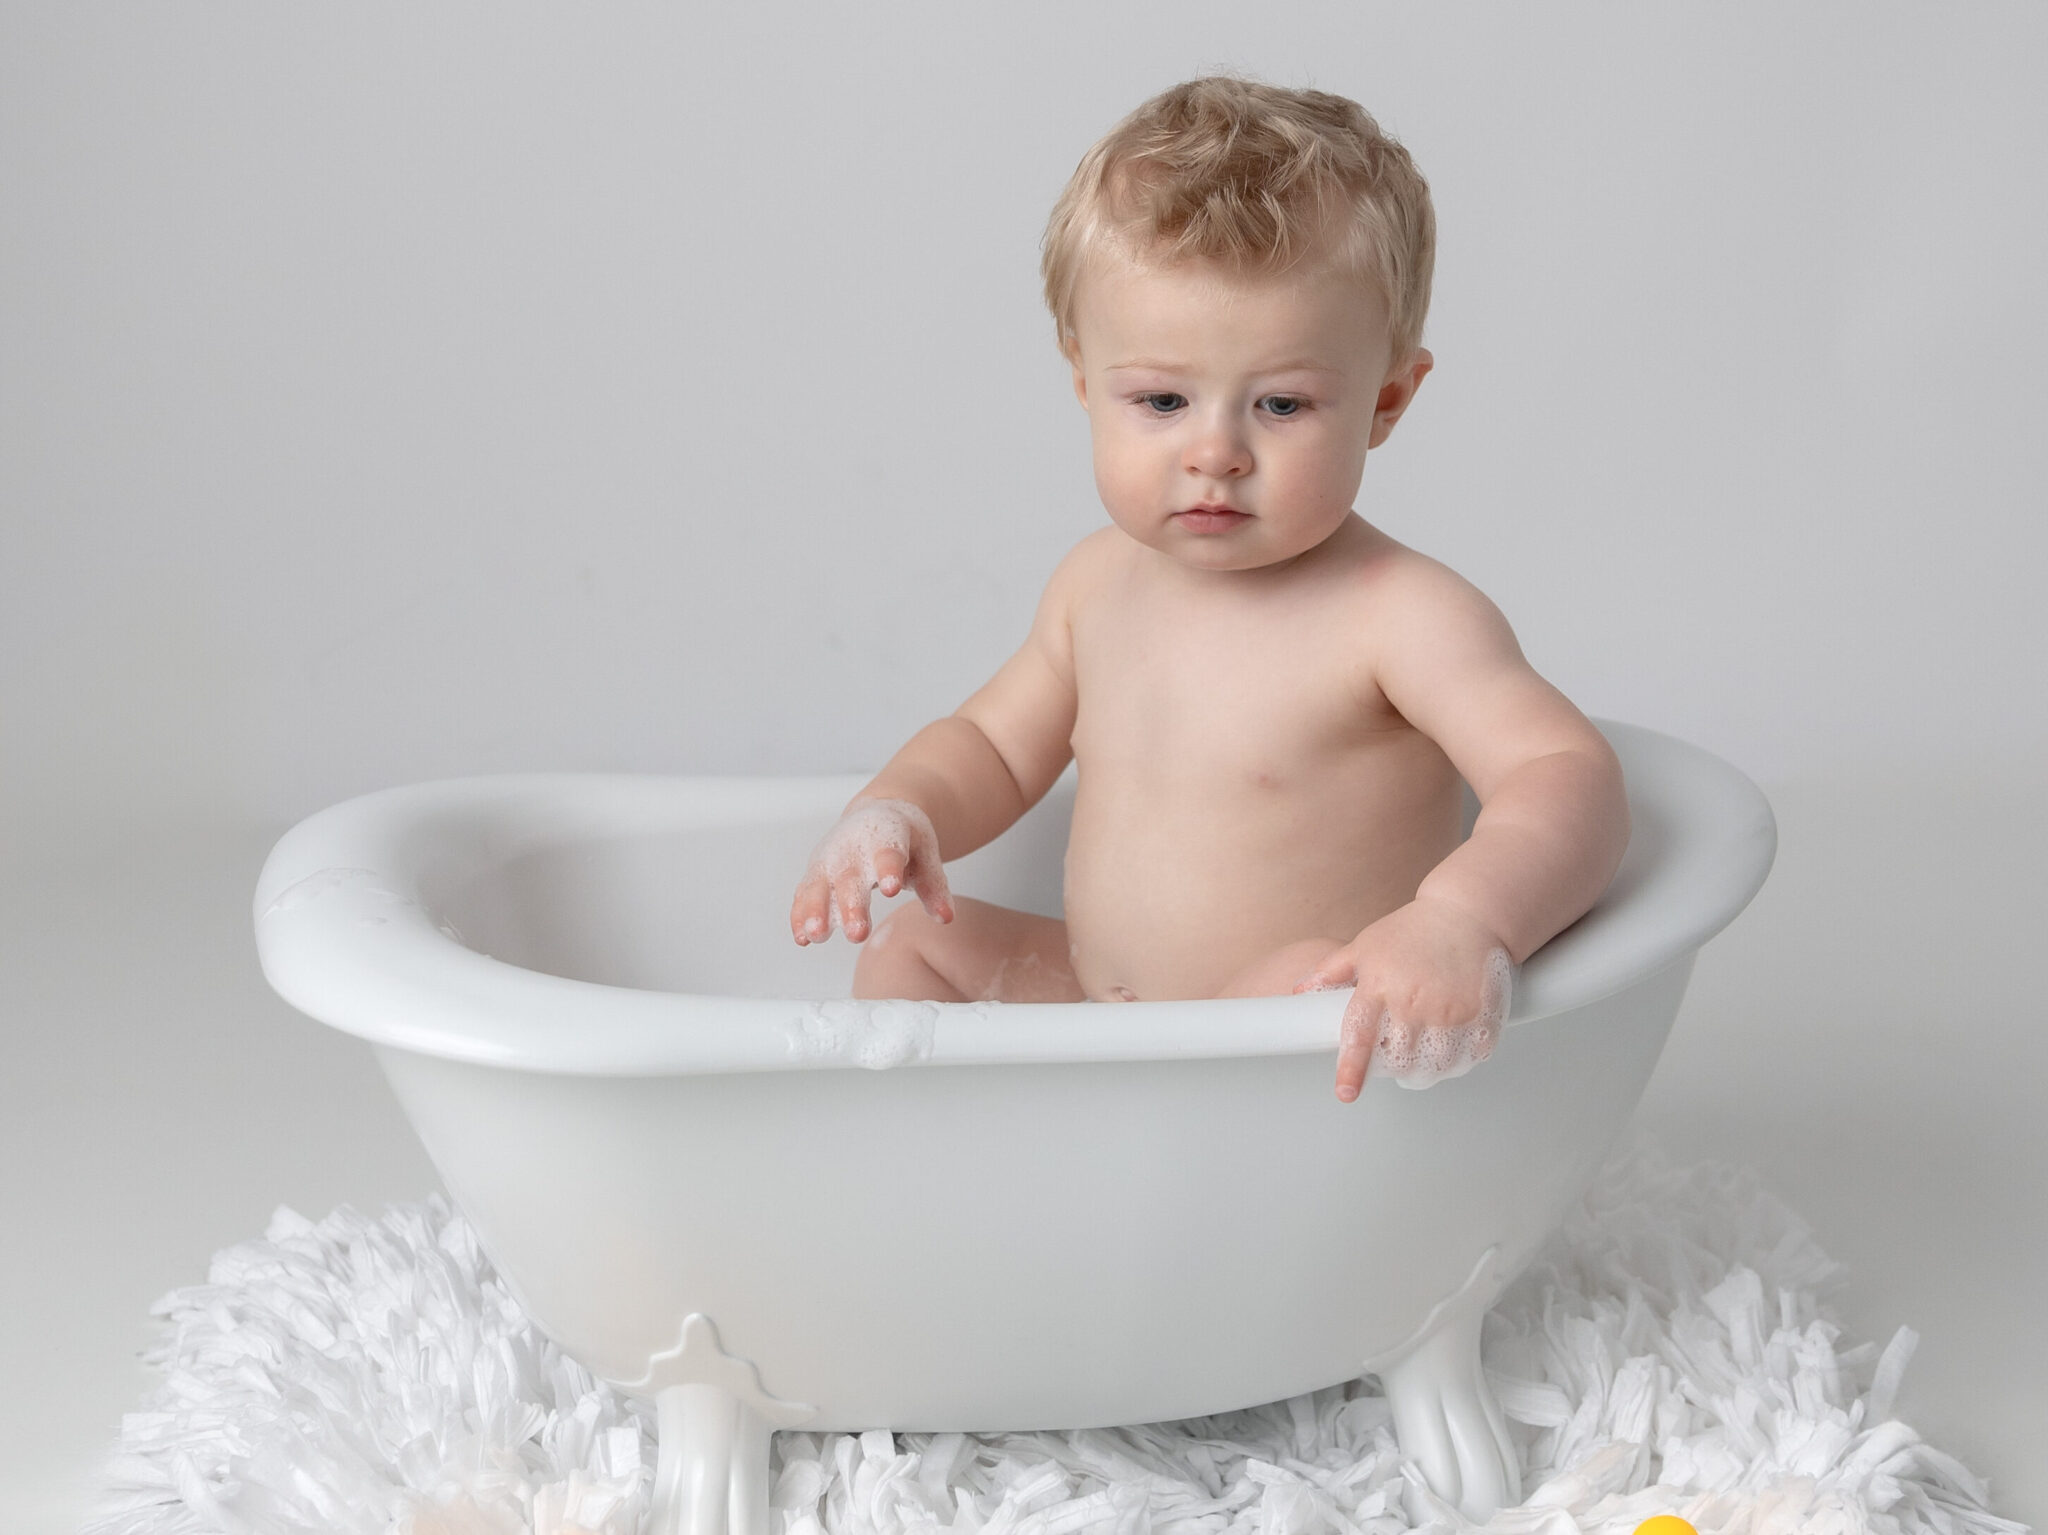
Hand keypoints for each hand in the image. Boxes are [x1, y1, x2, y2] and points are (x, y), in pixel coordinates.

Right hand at [790, 798, 953, 944]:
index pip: (888, 852)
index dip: (888, 869)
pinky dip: (800, 915)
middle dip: (852, 905)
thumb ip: (934, 886)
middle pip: (850, 877)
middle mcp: (852, 845)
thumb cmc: (904, 839)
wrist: (875, 815)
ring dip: (816, 910)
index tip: (890, 888)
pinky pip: (804, 895)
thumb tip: (946, 918)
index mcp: (886, 833)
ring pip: (819, 885)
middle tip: (857, 933)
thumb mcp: (926, 854)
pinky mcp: (815, 874)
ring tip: (817, 935)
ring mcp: (829, 859)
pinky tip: (802, 939)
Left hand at [1296, 898, 1514, 1099]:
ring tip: (1424, 1058)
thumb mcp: (1365, 945)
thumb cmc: (1413, 930)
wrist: (1467, 913)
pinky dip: (1460, 1061)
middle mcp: (1414, 1002)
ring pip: (1436, 1067)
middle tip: (1395, 1060)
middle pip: (1400, 1061)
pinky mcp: (1482, 1015)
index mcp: (1379, 986)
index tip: (1347, 1092)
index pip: (1359, 1036)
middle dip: (1394, 1069)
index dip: (1352, 1068)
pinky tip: (1453, 1048)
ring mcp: (1450, 1011)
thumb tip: (1299, 992)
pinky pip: (1471, 1057)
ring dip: (1428, 1070)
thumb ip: (1331, 972)